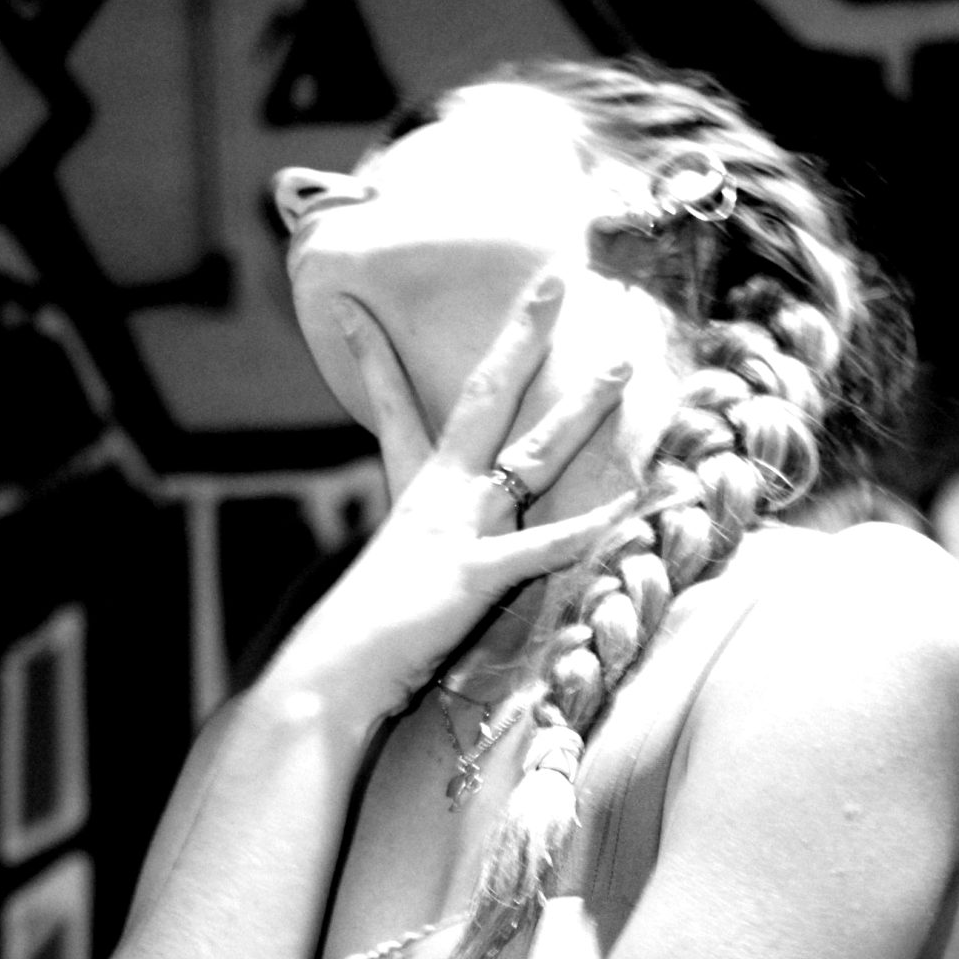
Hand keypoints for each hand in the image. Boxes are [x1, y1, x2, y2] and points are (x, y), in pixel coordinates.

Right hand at [257, 275, 633, 726]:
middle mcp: (437, 500)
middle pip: (483, 398)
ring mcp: (456, 532)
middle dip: (521, 335)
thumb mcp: (400, 587)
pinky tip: (629, 504)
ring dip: (579, 409)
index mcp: (414, 499)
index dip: (373, 355)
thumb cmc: (361, 647)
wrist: (328, 681)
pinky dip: (586, 528)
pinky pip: (540, 547)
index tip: (349, 302)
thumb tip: (433, 565)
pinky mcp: (471, 577)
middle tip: (555, 278)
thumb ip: (426, 561)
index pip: (393, 408)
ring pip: (528, 455)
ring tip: (621, 365)